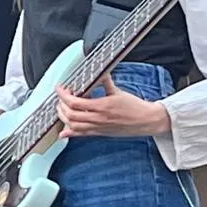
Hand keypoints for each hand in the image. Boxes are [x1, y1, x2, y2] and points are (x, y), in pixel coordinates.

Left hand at [56, 76, 170, 137]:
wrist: (146, 120)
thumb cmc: (135, 107)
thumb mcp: (118, 92)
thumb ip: (105, 82)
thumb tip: (99, 71)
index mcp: (102, 106)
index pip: (75, 102)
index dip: (63, 95)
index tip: (60, 89)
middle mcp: (98, 119)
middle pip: (71, 115)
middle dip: (61, 106)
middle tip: (60, 98)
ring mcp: (98, 127)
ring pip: (73, 126)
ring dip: (63, 117)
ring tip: (61, 109)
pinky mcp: (100, 133)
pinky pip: (82, 135)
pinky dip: (70, 133)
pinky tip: (63, 131)